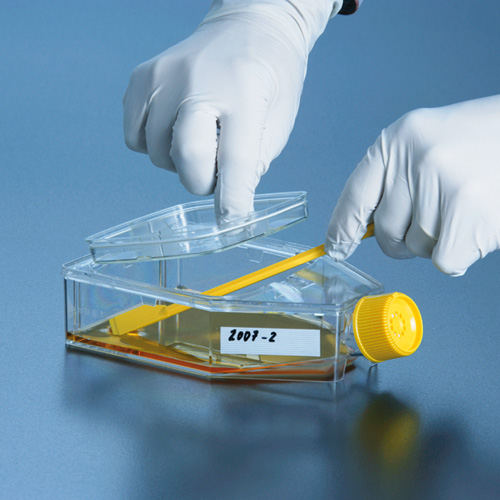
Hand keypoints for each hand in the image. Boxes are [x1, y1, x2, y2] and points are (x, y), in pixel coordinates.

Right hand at [124, 0, 340, 221]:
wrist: (246, 27)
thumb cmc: (268, 77)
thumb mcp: (278, 120)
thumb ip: (252, 162)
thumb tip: (227, 202)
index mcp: (244, 92)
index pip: (235, 159)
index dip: (232, 199)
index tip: (230, 221)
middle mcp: (198, 82)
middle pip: (187, 158)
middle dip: (203, 181)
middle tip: (218, 166)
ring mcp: (162, 77)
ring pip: (159, 155)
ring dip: (180, 162)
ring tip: (200, 136)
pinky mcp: (140, 79)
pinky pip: (135, 138)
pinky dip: (156, 145)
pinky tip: (177, 127)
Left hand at [326, 95, 499, 275]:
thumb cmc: (484, 144)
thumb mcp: (429, 146)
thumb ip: (396, 179)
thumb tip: (362, 230)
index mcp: (398, 140)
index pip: (355, 195)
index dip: (342, 229)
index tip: (336, 249)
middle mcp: (414, 159)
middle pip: (385, 231)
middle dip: (403, 241)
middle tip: (434, 222)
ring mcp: (441, 184)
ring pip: (417, 248)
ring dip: (438, 243)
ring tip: (466, 210)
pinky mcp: (468, 212)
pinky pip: (443, 260)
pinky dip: (459, 253)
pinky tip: (477, 227)